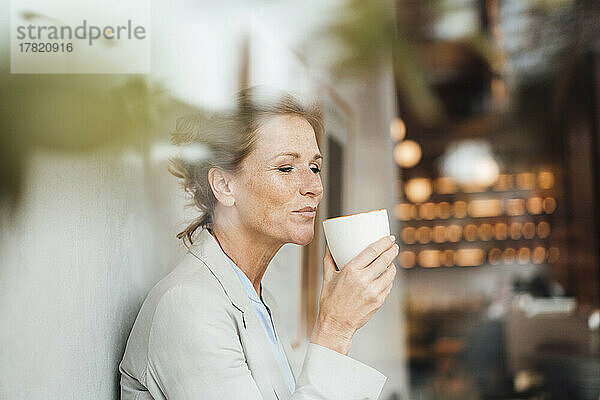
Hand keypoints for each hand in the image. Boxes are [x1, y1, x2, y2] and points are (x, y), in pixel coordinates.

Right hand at [310, 235, 397, 354]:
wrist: (336, 324)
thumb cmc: (330, 301)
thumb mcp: (327, 278)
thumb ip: (329, 260)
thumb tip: (329, 246)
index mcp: (351, 271)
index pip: (372, 251)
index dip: (383, 243)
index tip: (388, 238)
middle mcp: (364, 280)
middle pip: (385, 260)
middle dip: (392, 250)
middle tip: (394, 246)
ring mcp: (373, 292)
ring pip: (390, 273)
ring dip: (392, 264)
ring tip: (391, 261)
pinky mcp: (378, 301)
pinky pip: (388, 285)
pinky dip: (389, 278)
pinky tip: (386, 276)